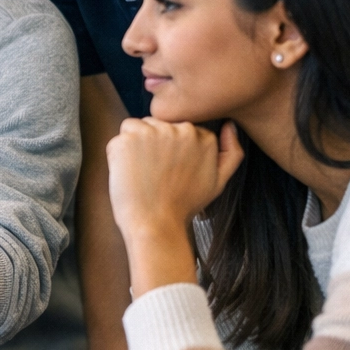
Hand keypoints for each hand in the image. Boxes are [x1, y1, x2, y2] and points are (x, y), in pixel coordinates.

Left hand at [106, 119, 242, 239]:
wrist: (156, 224)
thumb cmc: (183, 206)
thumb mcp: (217, 182)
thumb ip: (230, 153)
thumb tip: (229, 126)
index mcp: (203, 137)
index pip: (178, 129)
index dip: (169, 149)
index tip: (170, 170)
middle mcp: (182, 129)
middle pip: (158, 125)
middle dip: (153, 144)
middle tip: (156, 174)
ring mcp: (156, 131)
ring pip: (138, 127)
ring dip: (136, 145)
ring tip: (143, 173)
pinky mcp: (131, 137)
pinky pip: (120, 137)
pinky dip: (119, 153)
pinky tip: (129, 172)